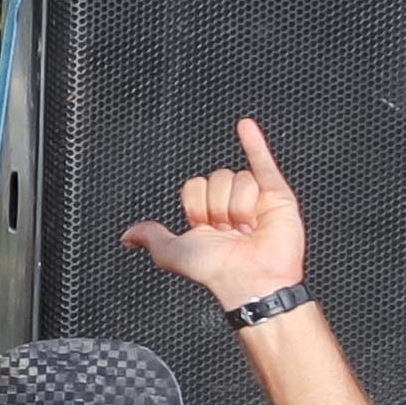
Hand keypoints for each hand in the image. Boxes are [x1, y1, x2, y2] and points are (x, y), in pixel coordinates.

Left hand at [127, 116, 309, 304]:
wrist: (250, 279)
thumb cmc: (216, 269)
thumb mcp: (172, 253)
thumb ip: (151, 238)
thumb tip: (128, 236)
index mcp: (207, 213)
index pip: (194, 185)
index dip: (195, 204)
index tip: (204, 225)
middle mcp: (230, 203)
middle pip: (215, 178)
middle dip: (217, 205)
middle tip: (228, 229)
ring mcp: (254, 197)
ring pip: (238, 177)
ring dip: (238, 205)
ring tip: (246, 227)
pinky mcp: (277, 196)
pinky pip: (264, 162)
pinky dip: (255, 141)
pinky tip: (246, 126)